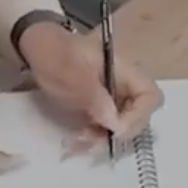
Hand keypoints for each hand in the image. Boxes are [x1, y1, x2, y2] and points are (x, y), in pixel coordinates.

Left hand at [18, 21, 163, 150]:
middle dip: (119, 132)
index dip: (138, 116)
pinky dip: (96, 136)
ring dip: (105, 138)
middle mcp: (124, 85)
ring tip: (81, 139)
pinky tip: (79, 138)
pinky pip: (107, 126)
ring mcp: (113, 96)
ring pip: (123, 125)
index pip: (150, 96)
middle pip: (140, 115)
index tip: (115, 129)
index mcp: (124, 70)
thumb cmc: (55, 55)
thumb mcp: (71, 73)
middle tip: (94, 139)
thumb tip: (115, 123)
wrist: (37, 48)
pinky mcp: (100, 107)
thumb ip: (95, 97)